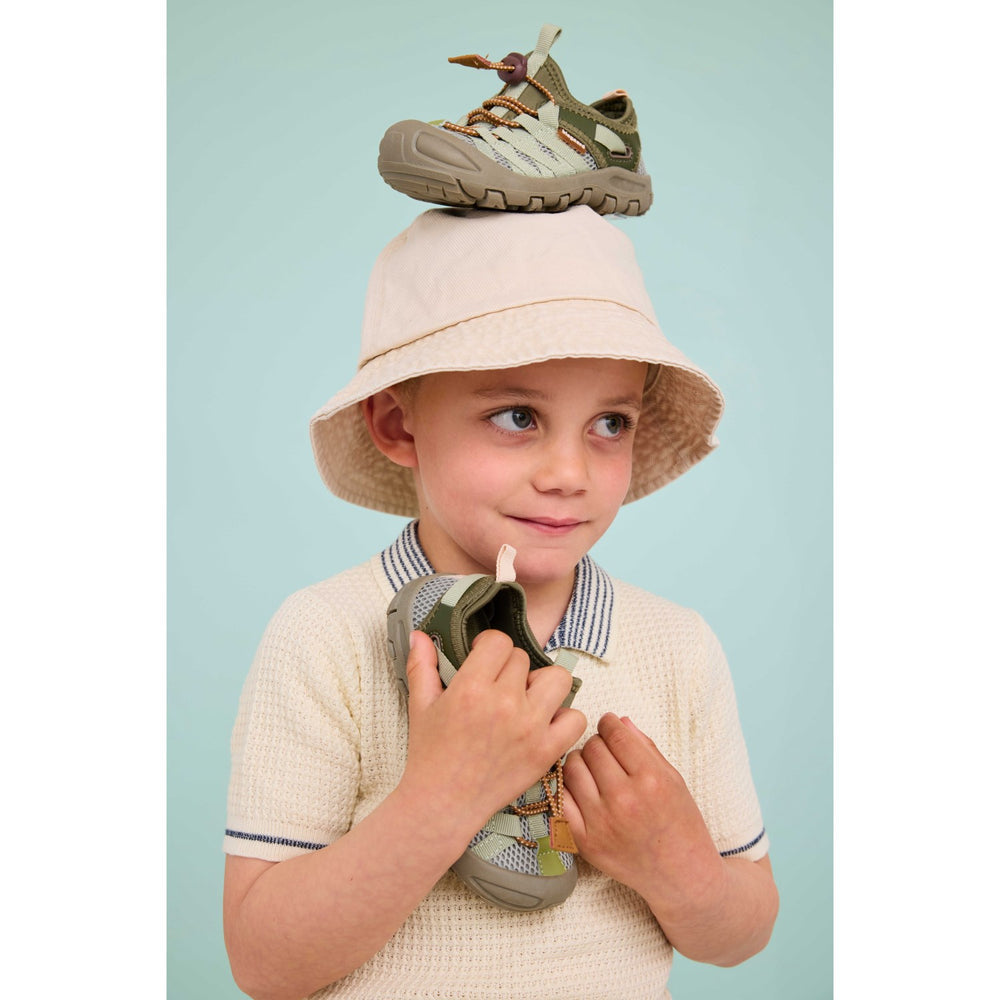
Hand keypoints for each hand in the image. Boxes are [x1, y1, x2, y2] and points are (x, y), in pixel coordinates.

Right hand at [400, 630, 587, 840]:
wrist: (443, 805)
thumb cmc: (430, 756)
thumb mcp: (420, 705)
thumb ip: (422, 665)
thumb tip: (419, 634)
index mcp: (471, 688)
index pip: (499, 642)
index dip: (489, 647)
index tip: (483, 660)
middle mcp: (504, 704)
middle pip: (523, 659)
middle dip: (509, 669)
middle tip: (496, 688)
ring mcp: (530, 728)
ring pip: (558, 678)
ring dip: (542, 684)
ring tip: (525, 699)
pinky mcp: (546, 751)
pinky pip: (576, 719)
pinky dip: (564, 718)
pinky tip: (543, 723)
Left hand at [562, 713, 723, 905]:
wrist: (681, 877)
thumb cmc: (682, 825)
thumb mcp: (675, 779)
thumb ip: (645, 747)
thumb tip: (618, 721)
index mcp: (651, 780)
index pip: (614, 733)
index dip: (610, 724)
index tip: (611, 726)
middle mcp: (624, 800)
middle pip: (591, 748)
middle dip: (598, 744)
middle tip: (607, 754)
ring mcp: (601, 822)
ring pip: (571, 767)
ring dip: (581, 763)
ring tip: (595, 771)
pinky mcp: (584, 841)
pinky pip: (561, 798)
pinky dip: (569, 789)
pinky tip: (584, 790)